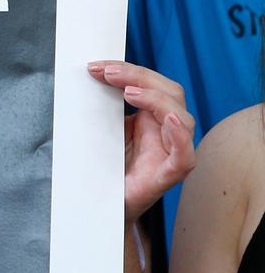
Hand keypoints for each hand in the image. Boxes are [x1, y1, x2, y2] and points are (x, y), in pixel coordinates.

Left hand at [88, 61, 195, 222]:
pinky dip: (180, 136)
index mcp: (150, 118)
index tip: (97, 66)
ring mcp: (170, 153)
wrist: (100, 206)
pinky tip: (168, 119)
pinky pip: (185, 156)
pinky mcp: (168, 176)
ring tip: (129, 92)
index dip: (128, 70)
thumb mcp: (100, 130)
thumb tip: (87, 79)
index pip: (152, 84)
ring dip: (156, 99)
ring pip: (182, 117)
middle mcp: (165, 131)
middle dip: (138, 76)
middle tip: (107, 72)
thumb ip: (102, 108)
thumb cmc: (103, 167)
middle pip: (170, 92)